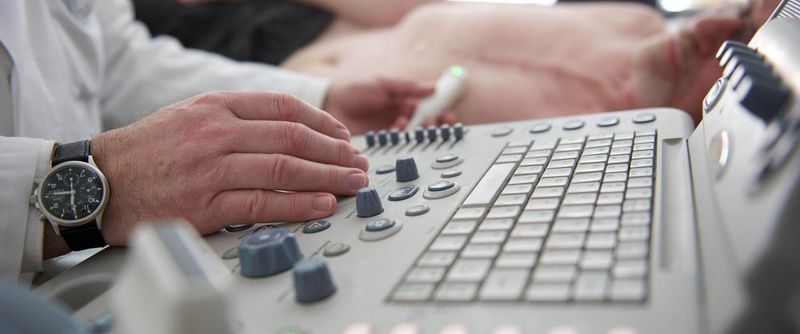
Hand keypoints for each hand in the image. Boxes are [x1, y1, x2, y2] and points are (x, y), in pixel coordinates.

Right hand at [90, 92, 369, 245]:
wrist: (100, 180)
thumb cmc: (148, 150)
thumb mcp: (190, 115)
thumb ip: (236, 117)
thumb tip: (288, 129)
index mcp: (217, 107)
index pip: (284, 108)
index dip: (322, 122)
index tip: (342, 136)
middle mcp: (218, 133)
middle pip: (293, 138)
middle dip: (335, 151)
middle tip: (358, 163)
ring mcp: (212, 169)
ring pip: (285, 169)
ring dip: (327, 177)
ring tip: (352, 183)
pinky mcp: (206, 205)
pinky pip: (263, 204)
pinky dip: (298, 205)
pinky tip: (321, 205)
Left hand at [324, 77, 433, 134]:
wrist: (329, 103)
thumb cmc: (354, 89)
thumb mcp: (384, 83)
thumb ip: (408, 87)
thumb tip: (433, 87)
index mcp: (402, 101)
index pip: (428, 107)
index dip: (439, 111)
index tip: (447, 113)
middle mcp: (398, 117)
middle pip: (423, 124)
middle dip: (431, 124)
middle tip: (432, 122)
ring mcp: (389, 130)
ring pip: (411, 135)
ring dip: (415, 130)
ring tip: (407, 120)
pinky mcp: (379, 142)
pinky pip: (395, 143)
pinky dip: (399, 136)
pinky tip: (396, 127)